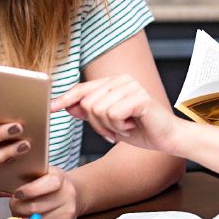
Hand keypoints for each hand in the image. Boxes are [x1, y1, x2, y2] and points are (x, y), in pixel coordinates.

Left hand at [0, 167, 79, 218]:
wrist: (72, 194)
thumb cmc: (46, 184)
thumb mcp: (32, 177)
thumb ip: (5, 184)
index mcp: (58, 177)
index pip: (47, 184)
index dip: (30, 190)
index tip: (17, 193)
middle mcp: (66, 194)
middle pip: (35, 206)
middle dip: (19, 207)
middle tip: (15, 203)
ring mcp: (67, 212)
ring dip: (24, 218)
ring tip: (23, 210)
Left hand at [50, 75, 180, 152]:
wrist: (168, 138)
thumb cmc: (140, 129)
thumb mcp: (109, 123)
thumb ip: (90, 113)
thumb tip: (68, 106)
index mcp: (114, 82)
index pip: (83, 89)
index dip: (65, 99)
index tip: (51, 107)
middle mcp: (122, 80)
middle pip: (88, 103)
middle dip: (97, 124)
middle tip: (114, 131)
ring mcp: (131, 86)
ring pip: (99, 110)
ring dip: (110, 127)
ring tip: (125, 127)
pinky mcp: (140, 97)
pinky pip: (114, 114)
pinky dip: (120, 127)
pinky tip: (132, 125)